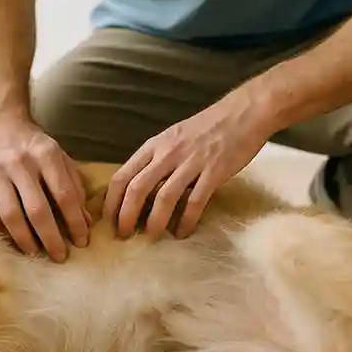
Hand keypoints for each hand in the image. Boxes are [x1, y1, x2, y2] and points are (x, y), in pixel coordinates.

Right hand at [0, 116, 91, 261]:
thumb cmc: (33, 145)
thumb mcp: (59, 158)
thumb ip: (73, 186)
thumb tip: (84, 222)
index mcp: (46, 155)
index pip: (64, 195)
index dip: (75, 222)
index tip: (81, 242)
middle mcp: (20, 163)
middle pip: (37, 210)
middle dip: (51, 238)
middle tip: (59, 256)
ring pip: (10, 215)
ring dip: (24, 239)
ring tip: (35, 253)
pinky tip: (5, 241)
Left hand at [104, 88, 271, 239]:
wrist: (242, 113)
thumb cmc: (206, 128)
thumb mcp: (172, 138)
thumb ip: (156, 160)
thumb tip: (139, 190)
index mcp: (154, 146)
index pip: (122, 176)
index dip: (111, 201)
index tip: (108, 220)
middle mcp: (168, 154)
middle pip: (137, 189)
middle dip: (126, 216)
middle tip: (123, 234)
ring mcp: (191, 162)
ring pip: (164, 197)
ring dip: (154, 222)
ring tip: (151, 237)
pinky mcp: (214, 171)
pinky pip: (195, 201)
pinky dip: (186, 220)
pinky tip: (182, 232)